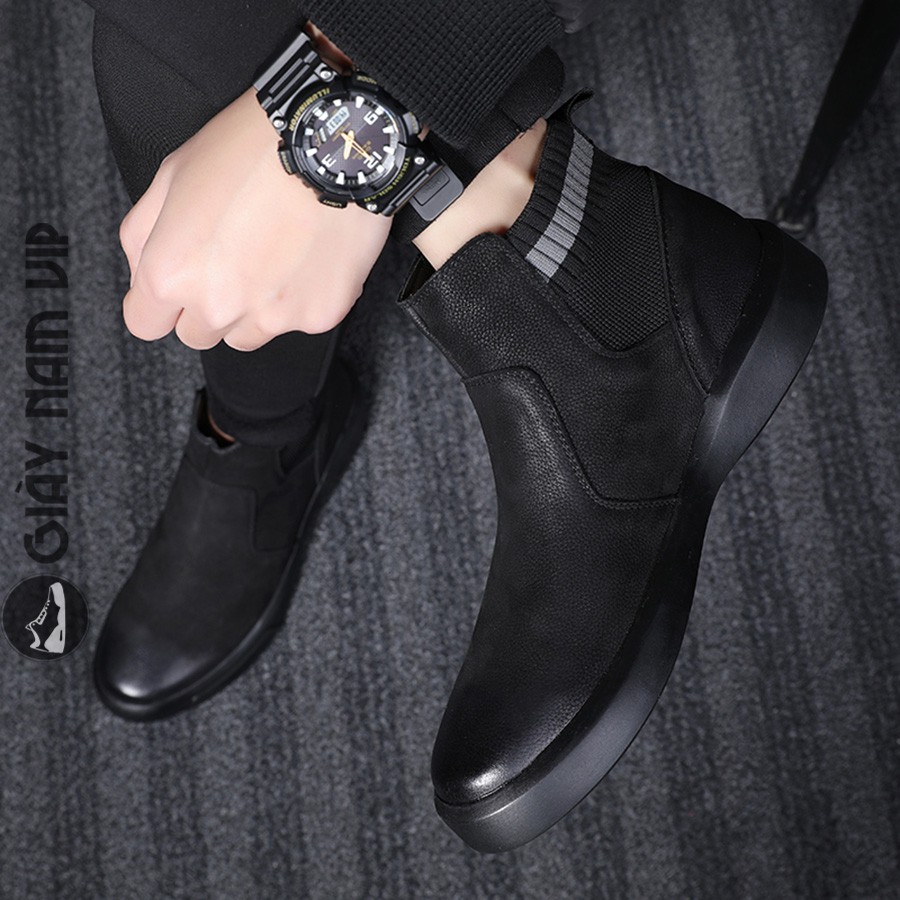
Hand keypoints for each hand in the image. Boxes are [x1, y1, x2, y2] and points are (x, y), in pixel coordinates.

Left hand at [118, 87, 390, 350]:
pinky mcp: (319, 315)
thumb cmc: (250, 148)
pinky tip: (309, 253)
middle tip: (232, 258)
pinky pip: (300, 320)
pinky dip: (302, 296)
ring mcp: (273, 317)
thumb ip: (143, 234)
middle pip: (199, 334)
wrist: (330, 144)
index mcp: (171, 273)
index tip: (178, 284)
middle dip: (207, 306)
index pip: (145, 324)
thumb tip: (143, 273)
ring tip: (274, 256)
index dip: (159, 302)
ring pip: (249, 335)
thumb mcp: (172, 174)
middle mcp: (219, 306)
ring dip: (253, 308)